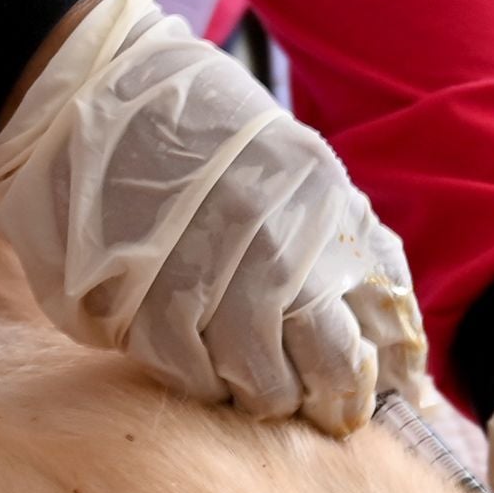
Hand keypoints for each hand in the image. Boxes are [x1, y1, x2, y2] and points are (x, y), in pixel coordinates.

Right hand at [0, 0, 426, 435]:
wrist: (97, 92)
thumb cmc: (210, 136)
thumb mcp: (302, 168)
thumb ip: (350, 245)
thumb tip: (396, 342)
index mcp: (317, 211)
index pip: (360, 335)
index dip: (358, 385)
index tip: (352, 400)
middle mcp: (267, 244)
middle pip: (310, 369)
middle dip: (311, 399)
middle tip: (301, 400)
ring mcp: (200, 270)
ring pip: (245, 381)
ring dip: (250, 392)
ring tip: (245, 377)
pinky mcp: (138, 294)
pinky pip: (182, 370)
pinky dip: (194, 375)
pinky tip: (197, 357)